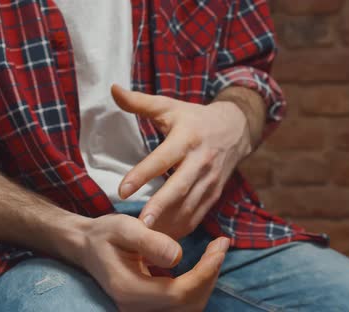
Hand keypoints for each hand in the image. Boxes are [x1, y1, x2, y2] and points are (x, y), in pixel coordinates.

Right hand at [78, 214, 228, 310]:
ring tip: (215, 253)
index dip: (205, 272)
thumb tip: (178, 255)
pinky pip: (182, 305)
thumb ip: (149, 240)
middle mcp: (135, 308)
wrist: (87, 246)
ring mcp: (141, 311)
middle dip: (210, 275)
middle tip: (221, 245)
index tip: (219, 245)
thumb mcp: (123, 227)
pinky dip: (198, 286)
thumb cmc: (105, 234)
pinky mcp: (149, 307)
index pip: (178, 294)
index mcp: (129, 290)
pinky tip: (204, 265)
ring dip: (207, 281)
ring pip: (189, 307)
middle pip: (188, 305)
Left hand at [111, 85, 251, 239]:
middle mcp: (200, 161)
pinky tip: (164, 239)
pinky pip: (198, 214)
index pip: (162, 158)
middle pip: (179, 187)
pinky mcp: (215, 194)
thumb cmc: (194, 119)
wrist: (235, 129)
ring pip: (190, 206)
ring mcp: (210, 180)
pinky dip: (182, 228)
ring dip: (170, 223)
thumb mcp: (169, 107)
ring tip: (147, 238)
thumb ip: (140, 102)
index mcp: (186, 138)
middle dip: (160, 208)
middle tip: (141, 226)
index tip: (122, 190)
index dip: (142, 175)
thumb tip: (113, 89)